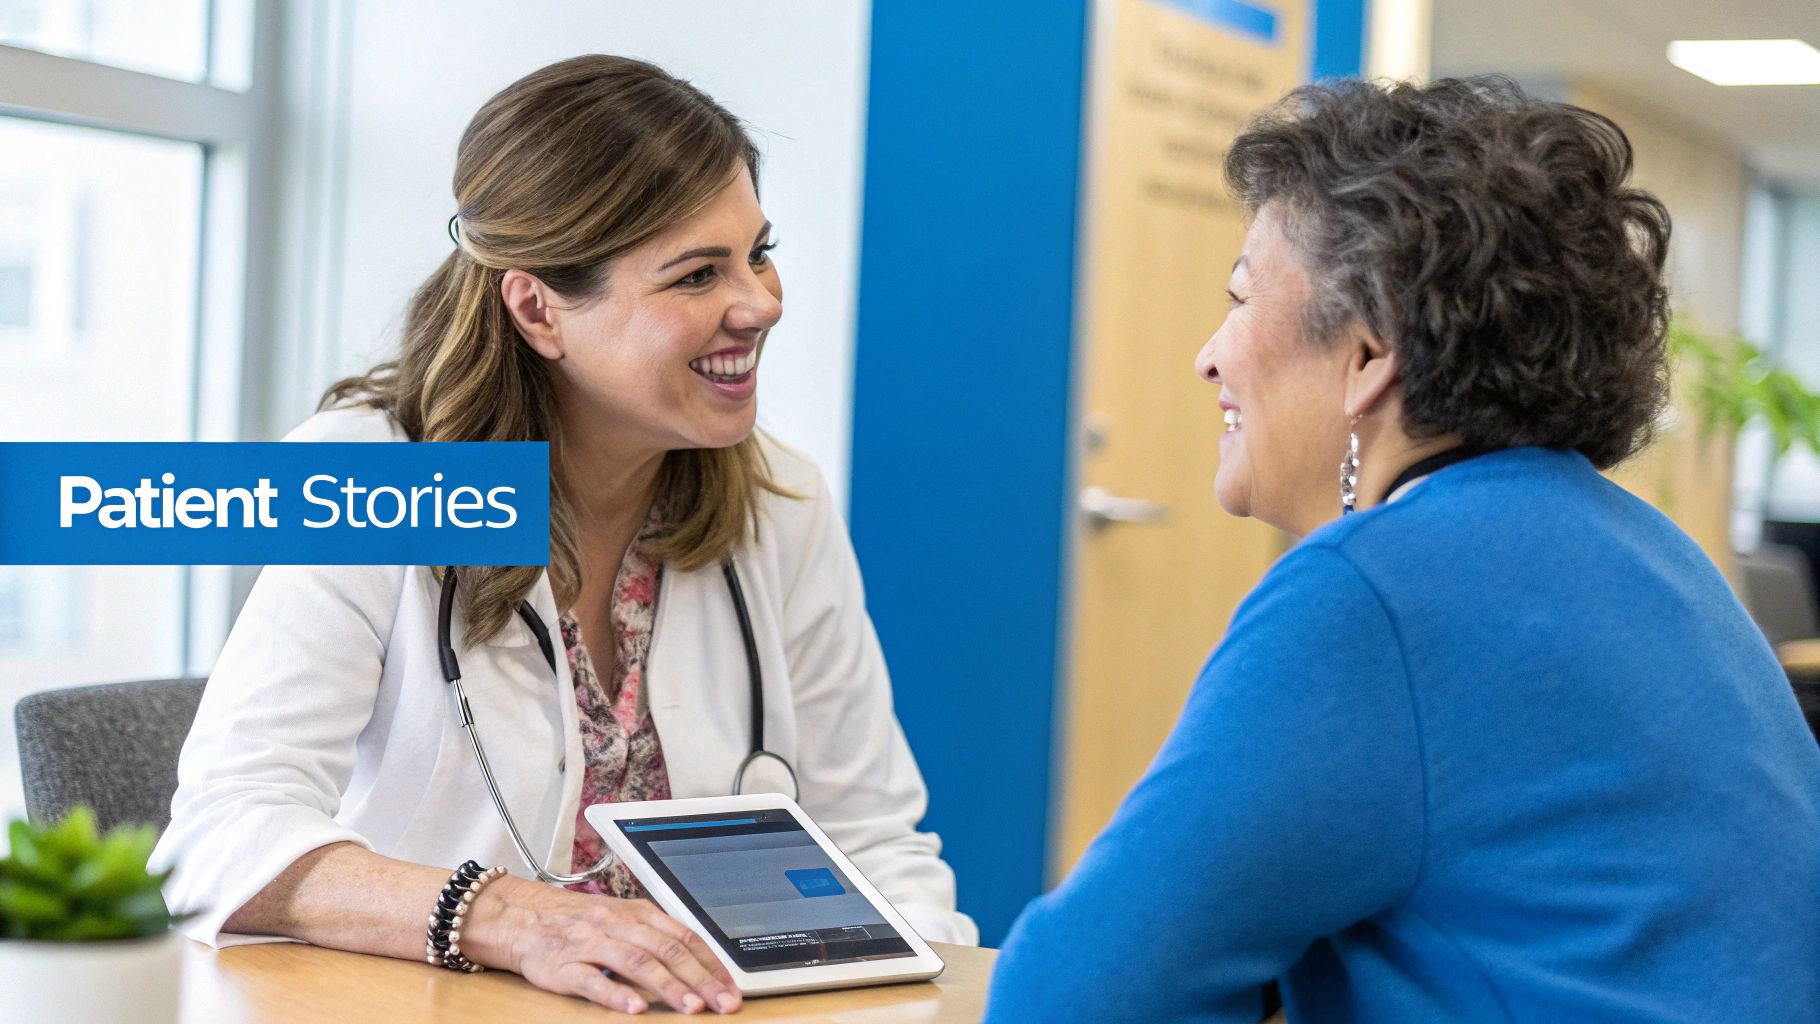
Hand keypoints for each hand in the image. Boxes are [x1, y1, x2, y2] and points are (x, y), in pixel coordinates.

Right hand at [461, 875, 741, 1014]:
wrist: (518, 917)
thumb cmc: (574, 921)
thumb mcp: (619, 918)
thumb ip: (654, 935)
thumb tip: (698, 960)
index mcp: (635, 912)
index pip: (683, 936)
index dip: (710, 963)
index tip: (730, 987)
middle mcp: (616, 924)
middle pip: (666, 950)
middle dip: (700, 979)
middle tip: (723, 1003)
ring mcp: (589, 944)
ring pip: (636, 963)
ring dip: (667, 986)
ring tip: (690, 1007)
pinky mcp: (563, 966)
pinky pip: (592, 980)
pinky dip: (616, 994)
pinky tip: (635, 1009)